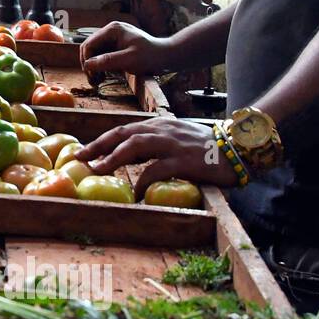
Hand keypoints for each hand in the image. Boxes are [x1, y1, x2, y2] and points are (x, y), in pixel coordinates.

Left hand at [76, 117, 237, 195]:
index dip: (102, 140)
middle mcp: (162, 130)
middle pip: (122, 134)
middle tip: (80, 158)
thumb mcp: (176, 138)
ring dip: (113, 158)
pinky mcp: (185, 159)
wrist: (238, 147)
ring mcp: (173, 143)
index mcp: (159, 125)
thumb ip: (155, 143)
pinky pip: (158, 170)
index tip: (84, 151)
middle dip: (98, 145)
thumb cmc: (206, 146)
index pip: (123, 130)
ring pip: (135, 146)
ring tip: (97, 170)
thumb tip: (130, 155)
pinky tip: (135, 193)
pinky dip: (143, 181)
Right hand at [80, 21, 171, 75]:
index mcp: (112, 30)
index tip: (91, 76)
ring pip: (94, 53)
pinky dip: (101, 66)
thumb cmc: (151, 56)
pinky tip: (104, 76)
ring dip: (94, 67)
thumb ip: (108, 61)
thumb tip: (88, 65)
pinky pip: (102, 56)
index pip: (89, 44)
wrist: (166, 57)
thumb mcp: (129, 59)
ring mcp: (113, 39)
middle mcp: (111, 32)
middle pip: (89, 48)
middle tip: (93, 81)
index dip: (86, 60)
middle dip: (89, 64)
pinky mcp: (117, 47)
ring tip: (98, 80)